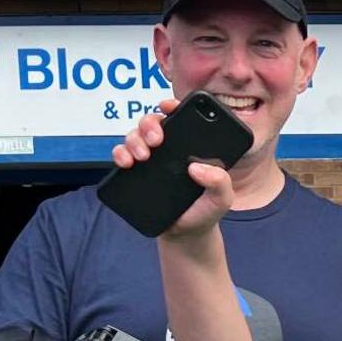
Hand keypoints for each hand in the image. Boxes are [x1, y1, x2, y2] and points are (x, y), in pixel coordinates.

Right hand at [111, 96, 236, 247]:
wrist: (185, 235)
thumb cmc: (205, 211)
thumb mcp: (222, 198)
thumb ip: (221, 182)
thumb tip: (196, 168)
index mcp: (191, 146)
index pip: (181, 117)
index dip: (173, 105)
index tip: (168, 107)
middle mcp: (169, 148)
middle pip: (154, 121)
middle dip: (151, 123)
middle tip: (157, 140)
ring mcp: (150, 158)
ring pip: (136, 135)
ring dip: (135, 139)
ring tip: (142, 156)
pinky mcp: (135, 172)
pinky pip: (121, 154)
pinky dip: (119, 153)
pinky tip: (126, 162)